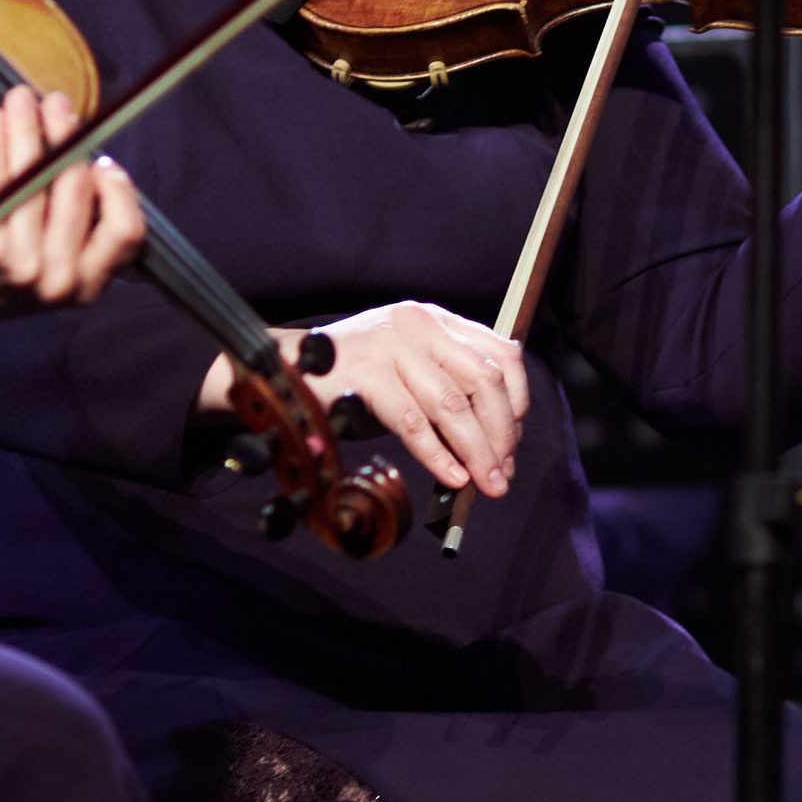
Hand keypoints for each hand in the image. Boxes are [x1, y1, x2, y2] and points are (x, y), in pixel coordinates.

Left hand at [0, 87, 144, 328]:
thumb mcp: (52, 269)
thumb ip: (79, 230)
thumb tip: (95, 160)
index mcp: (85, 287)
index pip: (126, 231)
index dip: (120, 189)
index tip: (101, 156)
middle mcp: (58, 282)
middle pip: (77, 189)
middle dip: (68, 134)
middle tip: (57, 103)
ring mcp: (20, 268)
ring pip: (36, 177)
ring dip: (28, 127)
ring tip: (20, 98)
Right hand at [201, 304, 529, 499]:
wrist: (284, 367)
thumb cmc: (352, 376)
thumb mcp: (407, 367)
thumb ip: (446, 386)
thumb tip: (491, 442)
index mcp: (435, 319)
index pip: (501, 353)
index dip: (517, 401)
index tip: (514, 439)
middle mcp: (419, 324)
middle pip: (485, 381)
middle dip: (502, 433)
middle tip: (503, 473)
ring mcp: (392, 346)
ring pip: (454, 404)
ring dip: (477, 451)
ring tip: (485, 482)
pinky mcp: (366, 374)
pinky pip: (414, 422)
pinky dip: (438, 454)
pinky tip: (450, 475)